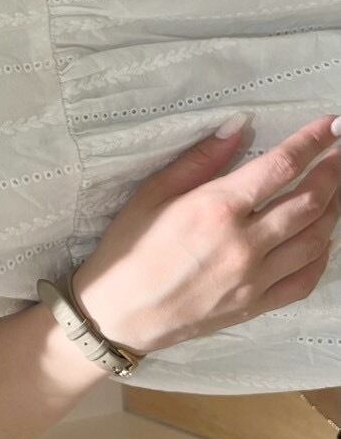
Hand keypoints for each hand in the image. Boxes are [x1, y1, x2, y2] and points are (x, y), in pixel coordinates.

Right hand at [70, 114, 340, 354]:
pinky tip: (322, 238)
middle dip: (333, 172)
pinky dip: (322, 255)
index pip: (281, 167)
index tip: (330, 126)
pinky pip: (305, 279)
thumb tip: (240, 126)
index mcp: (218, 208)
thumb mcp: (154, 191)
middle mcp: (245, 243)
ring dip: (334, 210)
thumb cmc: (130, 246)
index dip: (311, 142)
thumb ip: (201, 158)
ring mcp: (255, 278)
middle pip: (309, 201)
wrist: (120, 312)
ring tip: (337, 189)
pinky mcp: (257, 306)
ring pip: (316, 240)